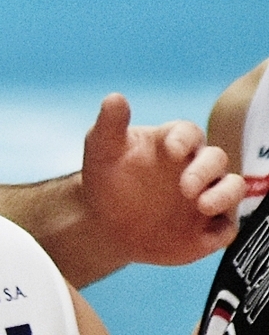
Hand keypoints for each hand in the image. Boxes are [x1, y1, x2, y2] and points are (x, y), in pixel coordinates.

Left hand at [82, 94, 244, 267]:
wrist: (104, 223)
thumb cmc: (107, 179)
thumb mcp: (102, 151)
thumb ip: (110, 125)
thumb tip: (114, 98)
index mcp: (173, 143)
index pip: (189, 133)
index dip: (184, 139)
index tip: (172, 149)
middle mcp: (196, 167)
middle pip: (216, 159)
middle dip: (205, 170)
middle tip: (186, 186)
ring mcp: (206, 196)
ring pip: (232, 189)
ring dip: (224, 196)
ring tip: (203, 206)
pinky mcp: (208, 226)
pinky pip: (227, 227)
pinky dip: (223, 231)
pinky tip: (206, 236)